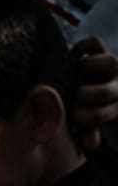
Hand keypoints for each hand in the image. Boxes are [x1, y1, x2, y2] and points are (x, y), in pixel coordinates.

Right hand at [71, 36, 117, 151]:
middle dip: (80, 98)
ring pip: (98, 62)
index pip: (98, 116)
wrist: (109, 84)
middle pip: (99, 93)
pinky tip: (73, 57)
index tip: (74, 119)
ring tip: (72, 77)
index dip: (82, 119)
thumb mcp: (98, 122)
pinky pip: (93, 43)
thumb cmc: (98, 108)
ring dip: (80, 70)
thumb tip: (90, 143)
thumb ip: (91, 132)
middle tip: (72, 98)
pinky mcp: (105, 51)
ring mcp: (113, 65)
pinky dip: (80, 47)